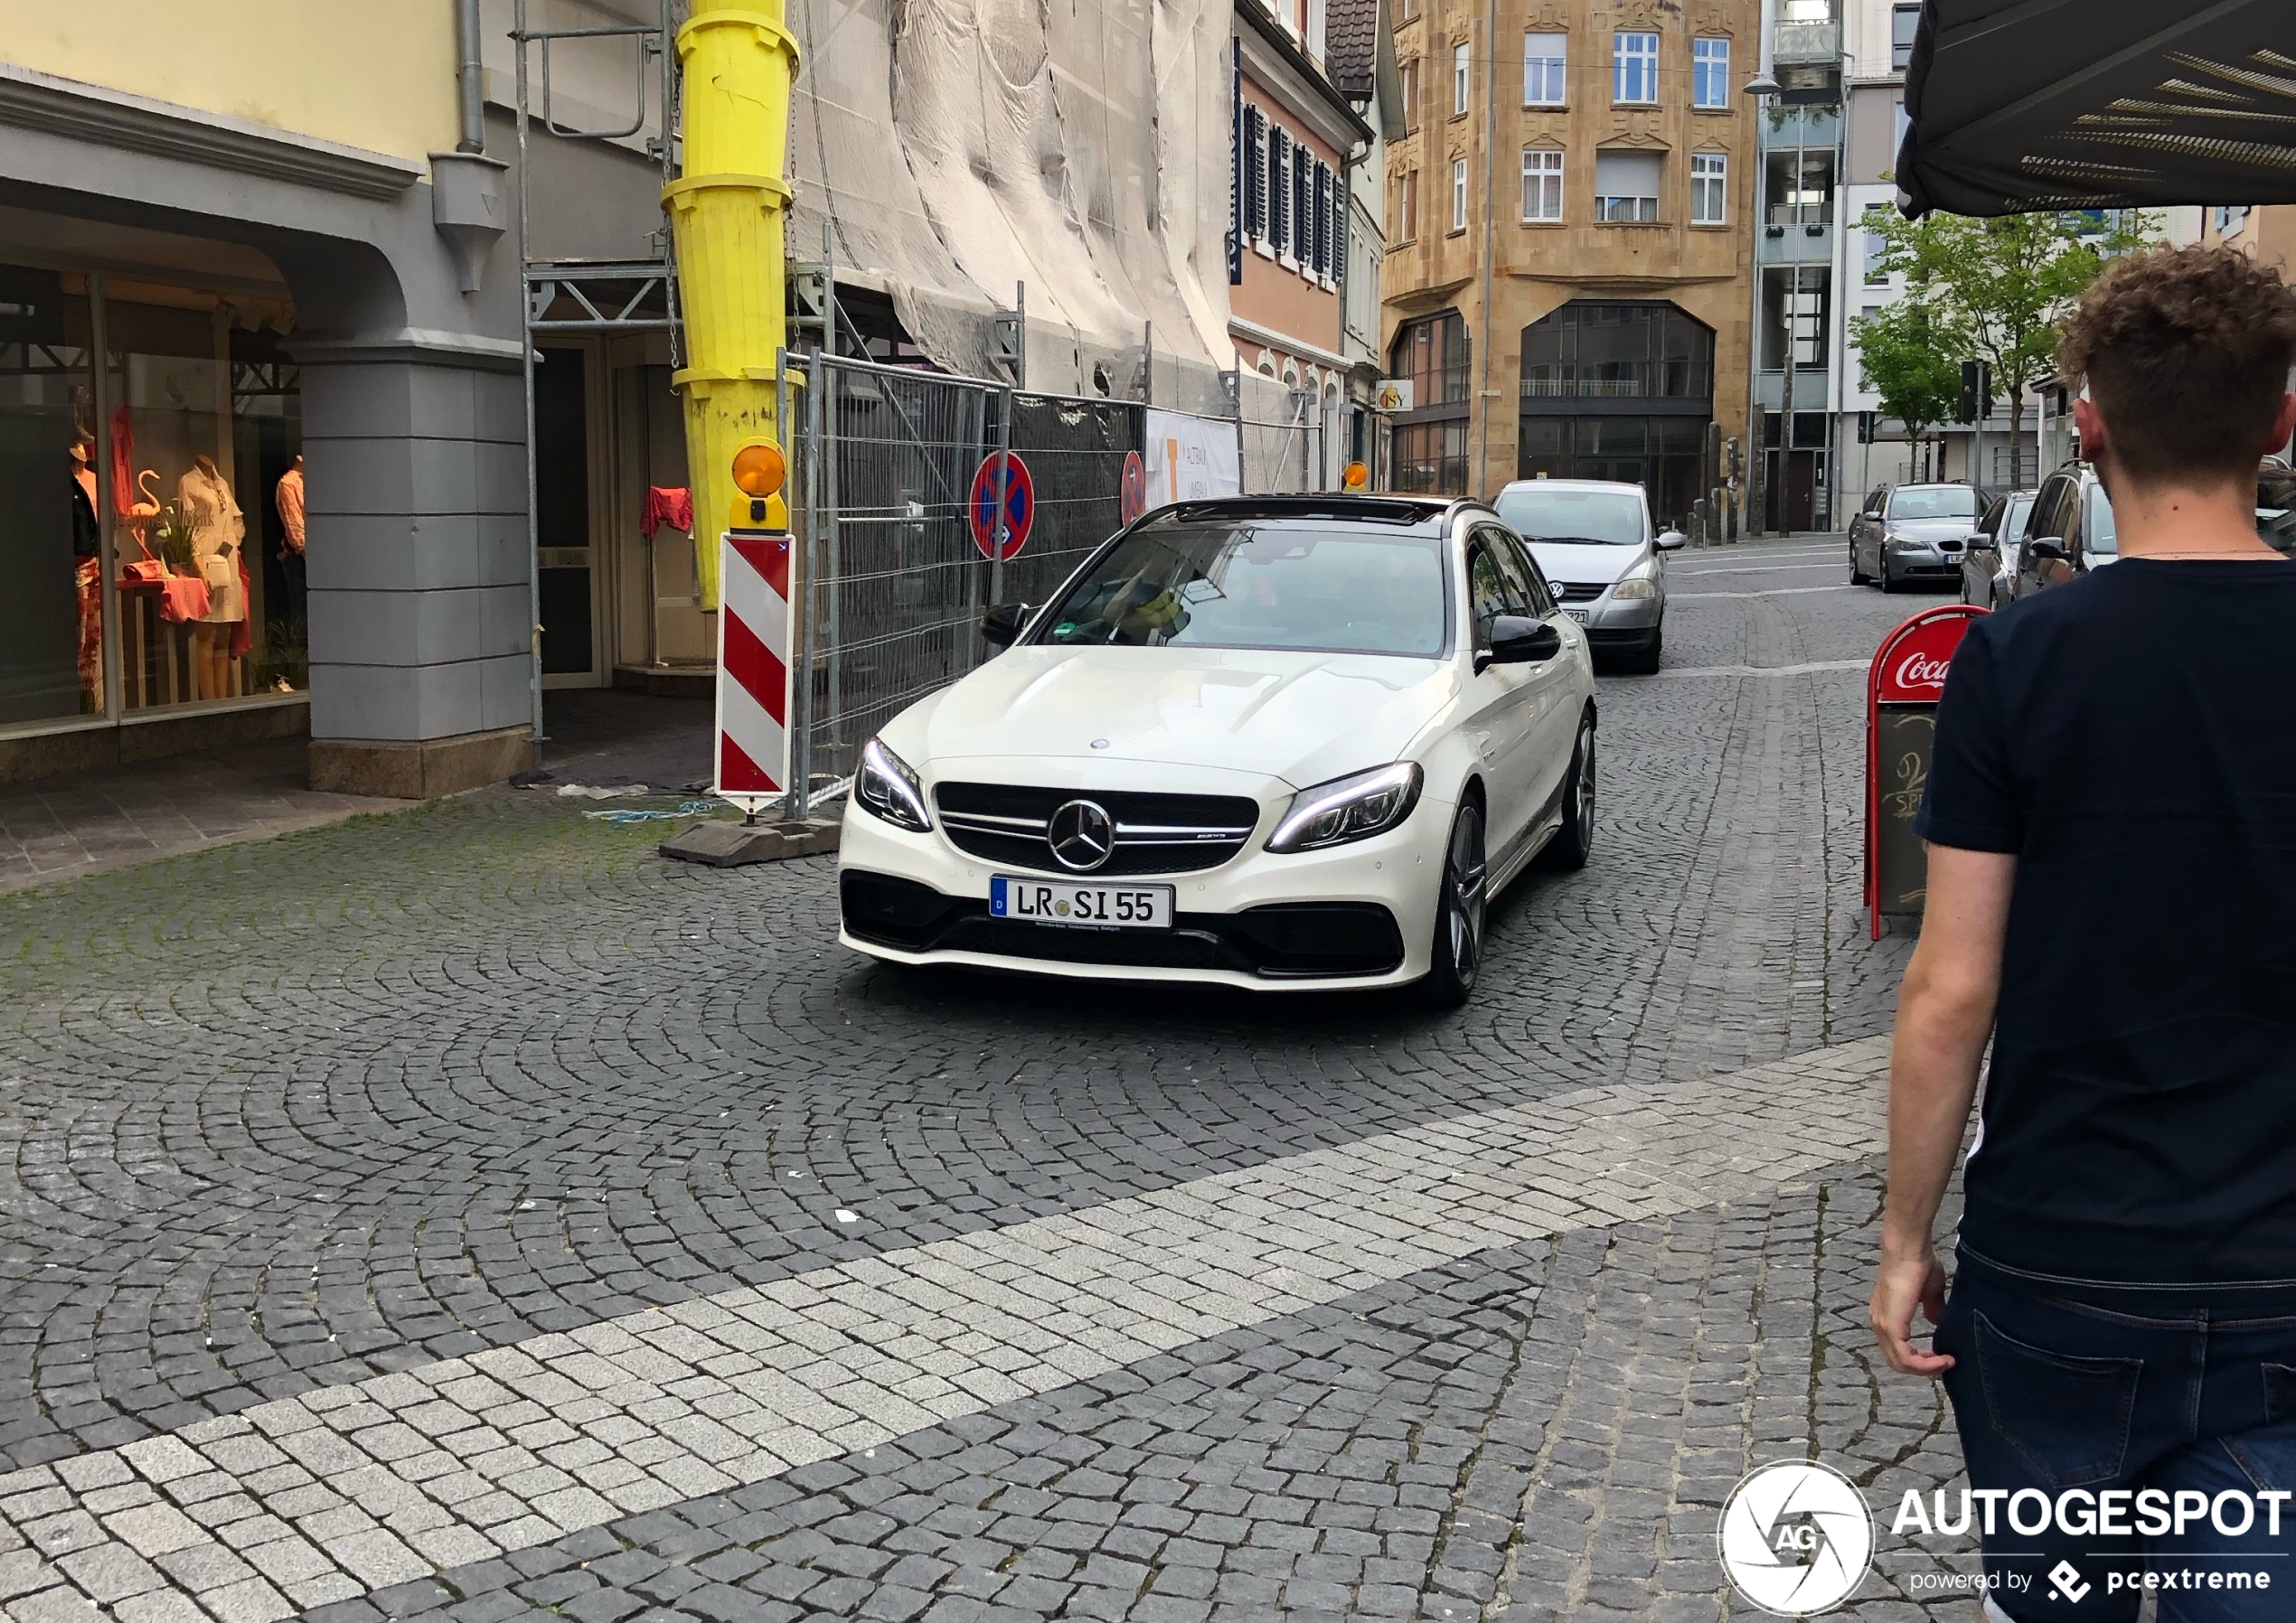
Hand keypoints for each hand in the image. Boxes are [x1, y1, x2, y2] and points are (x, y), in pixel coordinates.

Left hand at [1869, 1244, 1954, 1376]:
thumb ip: (1931, 1309)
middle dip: (1924, 1368)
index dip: (1920, 1360)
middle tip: (1946, 1362)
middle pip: (1898, 1362)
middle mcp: (1879, 1323)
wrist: (1910, 1249)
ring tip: (1947, 1361)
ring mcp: (1882, 1325)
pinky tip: (1943, 1359)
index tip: (1944, 1357)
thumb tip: (1935, 1322)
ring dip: (1927, 1368)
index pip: (1898, 1351)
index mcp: (1886, 1316)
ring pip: (1901, 1363)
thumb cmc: (1919, 1264)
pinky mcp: (1890, 1326)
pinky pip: (1905, 1358)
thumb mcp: (1929, 1292)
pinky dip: (1925, 1365)